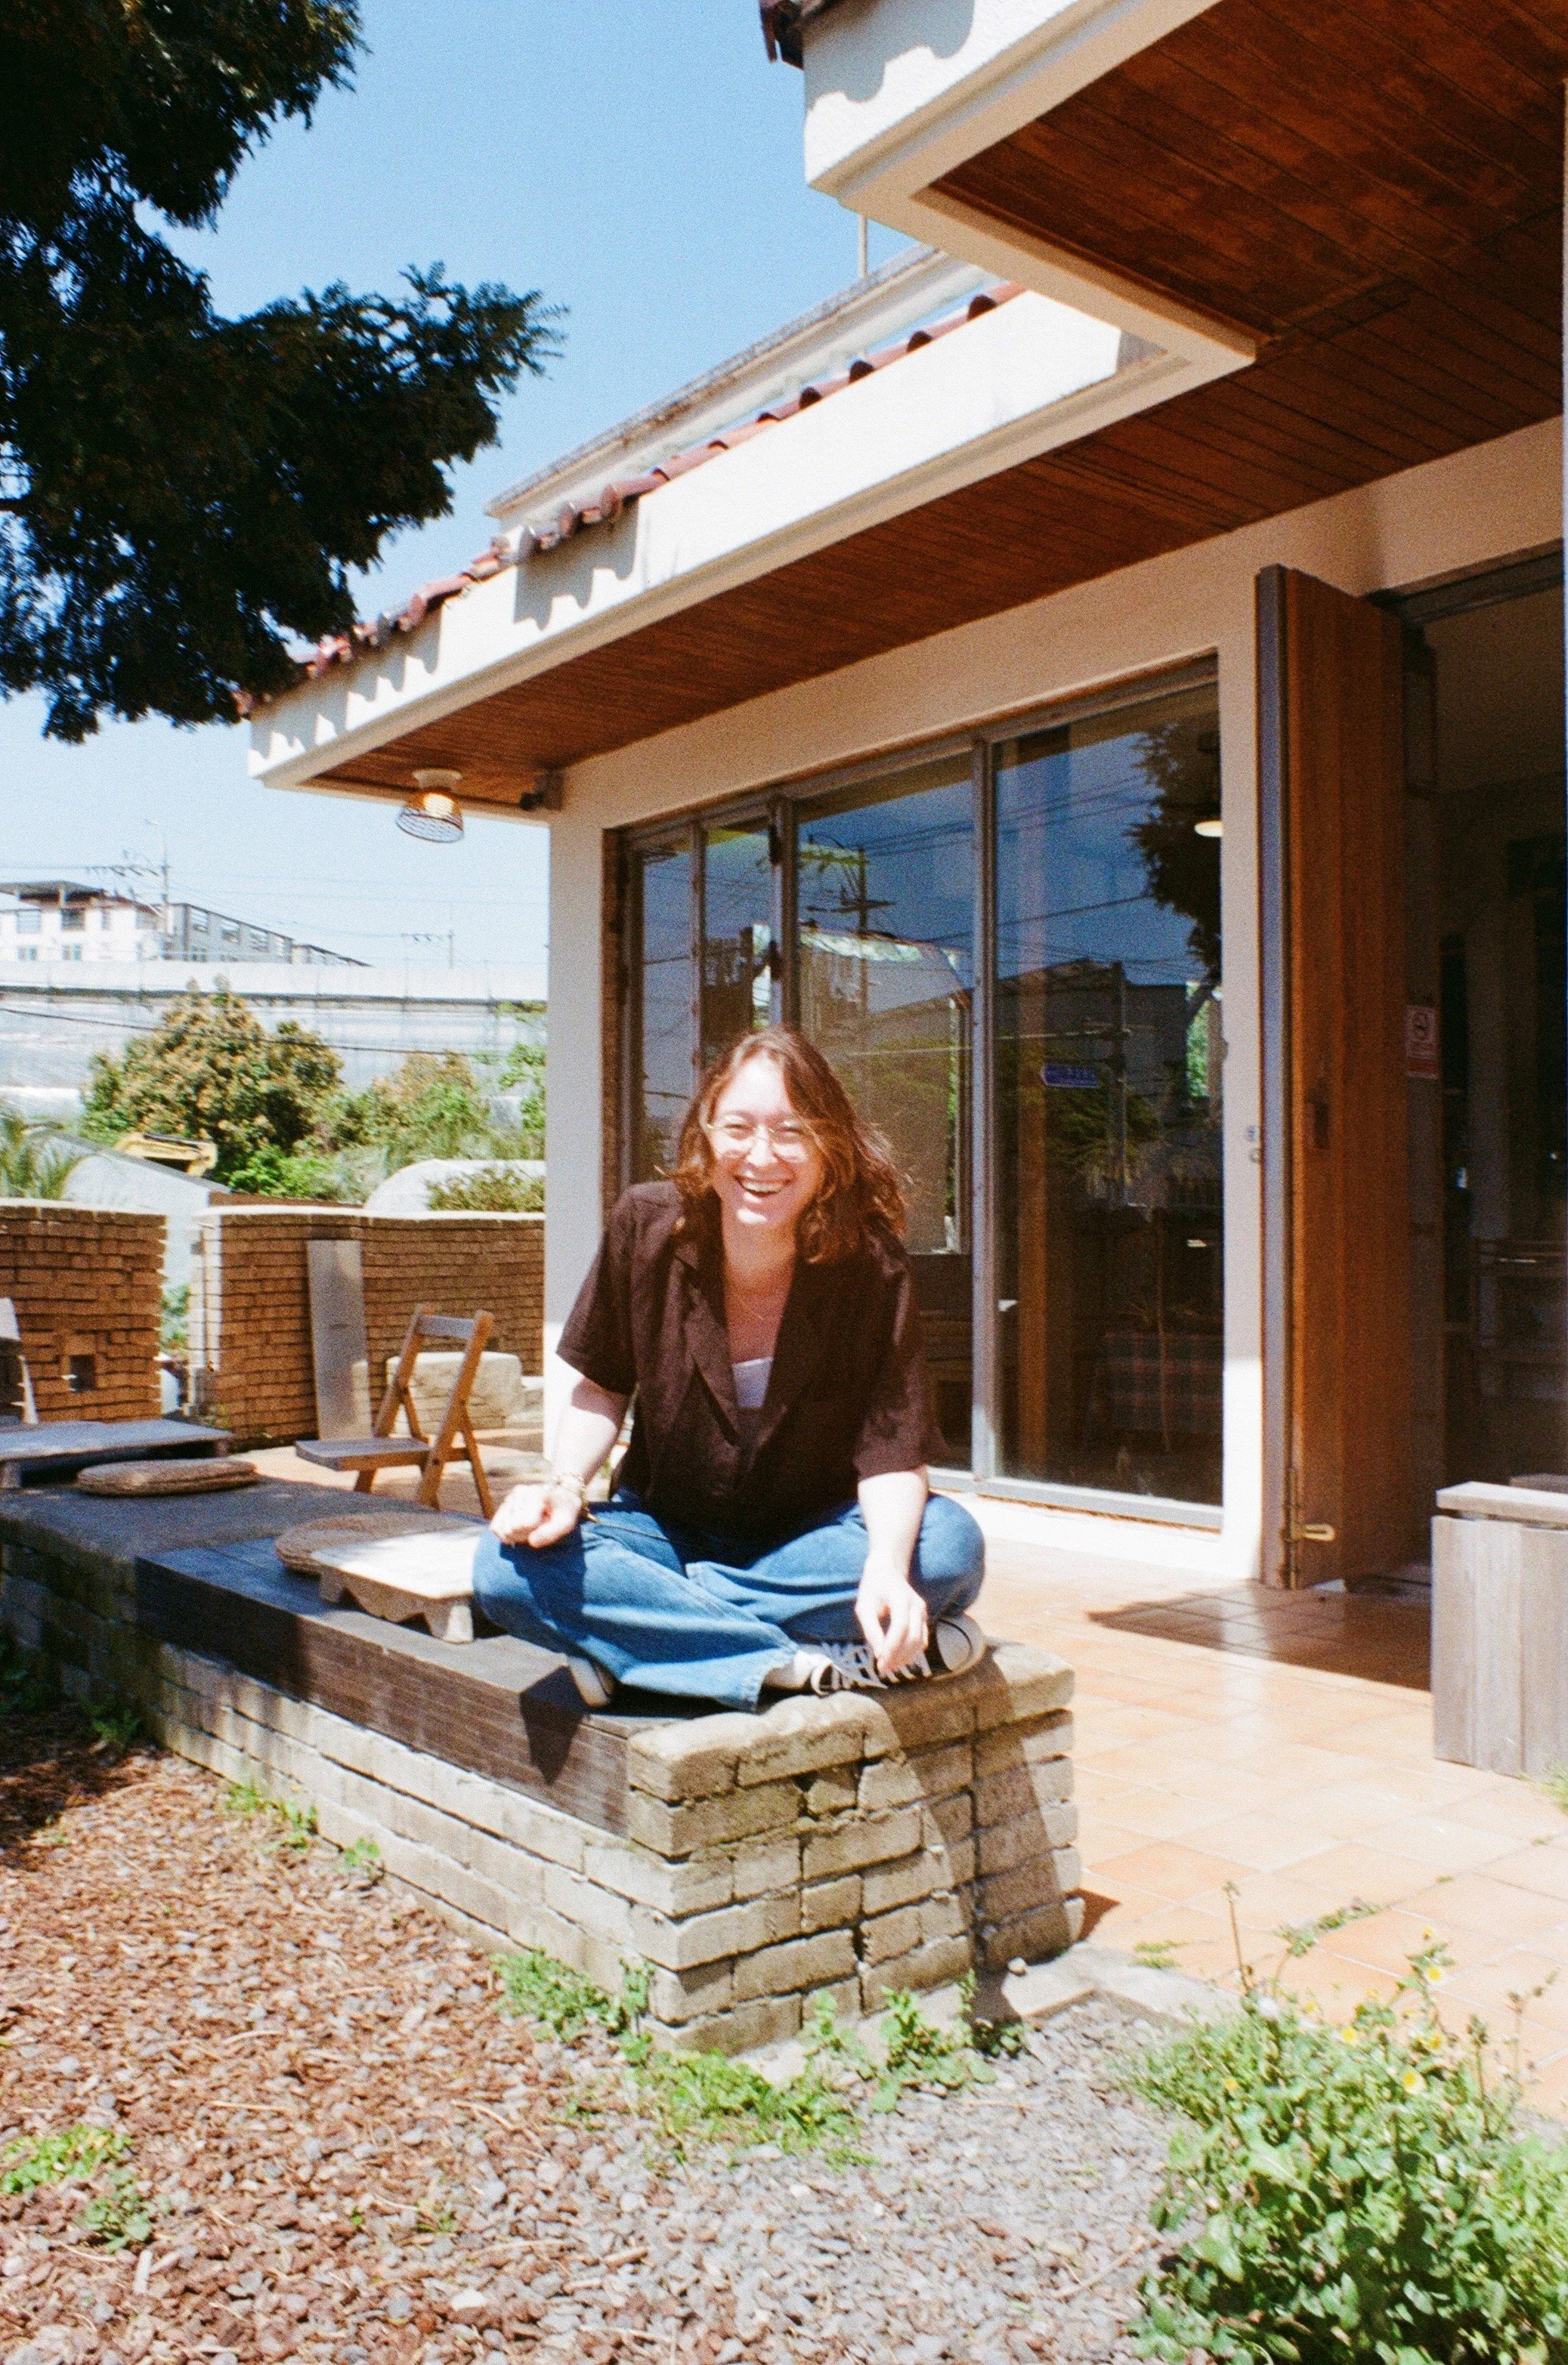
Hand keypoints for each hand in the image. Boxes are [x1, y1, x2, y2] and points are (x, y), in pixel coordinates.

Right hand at [490, 1480, 583, 1549]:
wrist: (559, 1499)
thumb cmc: (563, 1512)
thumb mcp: (566, 1523)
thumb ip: (551, 1533)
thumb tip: (531, 1542)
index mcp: (536, 1494)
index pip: (524, 1524)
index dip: (535, 1532)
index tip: (545, 1524)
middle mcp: (519, 1492)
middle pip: (511, 1529)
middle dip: (525, 1534)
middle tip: (539, 1526)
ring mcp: (510, 1498)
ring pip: (502, 1530)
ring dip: (516, 1535)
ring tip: (531, 1527)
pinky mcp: (503, 1506)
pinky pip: (495, 1528)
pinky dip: (505, 1535)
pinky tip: (519, 1530)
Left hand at [855, 1554, 928, 1676]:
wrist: (887, 1571)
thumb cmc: (872, 1589)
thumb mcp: (864, 1607)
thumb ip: (871, 1630)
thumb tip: (879, 1654)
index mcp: (901, 1598)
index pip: (901, 1627)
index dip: (892, 1647)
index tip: (880, 1661)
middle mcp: (916, 1605)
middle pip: (913, 1636)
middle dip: (898, 1656)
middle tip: (882, 1669)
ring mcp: (923, 1612)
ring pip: (920, 1641)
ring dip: (906, 1657)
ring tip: (889, 1667)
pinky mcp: (924, 1619)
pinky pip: (922, 1639)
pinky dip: (912, 1652)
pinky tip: (898, 1660)